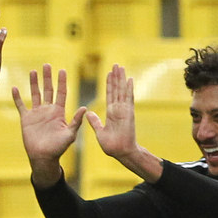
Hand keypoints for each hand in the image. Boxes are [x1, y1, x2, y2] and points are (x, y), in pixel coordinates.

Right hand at [11, 63, 85, 185]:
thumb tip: (85, 108)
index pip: (61, 93)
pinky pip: (21, 105)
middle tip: (47, 65)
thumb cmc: (58, 148)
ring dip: (34, 83)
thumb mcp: (70, 134)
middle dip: (48, 78)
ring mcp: (37, 114)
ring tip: (33, 71)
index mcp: (59, 112)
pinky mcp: (26, 119)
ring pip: (35, 94)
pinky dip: (17, 97)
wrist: (43, 157)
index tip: (62, 70)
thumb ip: (76, 121)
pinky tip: (15, 88)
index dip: (61, 82)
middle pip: (48, 90)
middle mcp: (48, 110)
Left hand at [86, 65, 162, 181]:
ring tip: (120, 67)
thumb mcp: (99, 131)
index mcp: (111, 113)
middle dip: (116, 77)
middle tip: (115, 65)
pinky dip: (129, 89)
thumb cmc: (111, 145)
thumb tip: (88, 113)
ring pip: (122, 91)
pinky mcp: (129, 113)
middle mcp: (118, 109)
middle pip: (117, 89)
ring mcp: (124, 110)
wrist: (120, 152)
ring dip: (121, 79)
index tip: (108, 73)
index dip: (109, 84)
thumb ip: (95, 121)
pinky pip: (129, 99)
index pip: (110, 95)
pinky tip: (129, 79)